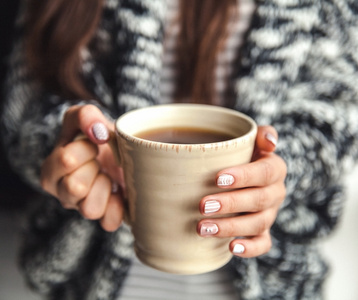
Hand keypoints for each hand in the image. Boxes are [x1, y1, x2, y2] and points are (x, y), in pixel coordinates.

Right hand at [41, 104, 124, 231]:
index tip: (94, 143)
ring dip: (105, 187)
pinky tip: (118, 191)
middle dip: (94, 167)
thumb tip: (97, 132)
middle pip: (75, 187)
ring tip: (108, 176)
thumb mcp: (85, 117)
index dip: (87, 147)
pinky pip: (109, 222)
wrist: (116, 150)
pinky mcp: (105, 218)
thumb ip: (85, 116)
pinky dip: (118, 207)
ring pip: (89, 209)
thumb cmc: (95, 136)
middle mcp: (62, 194)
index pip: (67, 160)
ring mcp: (83, 208)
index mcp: (51, 170)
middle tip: (100, 161)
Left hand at [197, 126, 286, 257]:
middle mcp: (275, 193)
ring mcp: (269, 214)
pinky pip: (263, 244)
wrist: (241, 176)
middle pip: (259, 200)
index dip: (243, 176)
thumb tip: (270, 140)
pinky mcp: (262, 232)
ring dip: (230, 227)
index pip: (264, 173)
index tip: (218, 179)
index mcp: (274, 169)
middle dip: (231, 204)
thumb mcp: (249, 142)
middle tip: (203, 205)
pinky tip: (231, 248)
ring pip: (257, 224)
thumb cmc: (240, 156)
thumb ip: (261, 135)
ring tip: (202, 227)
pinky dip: (249, 248)